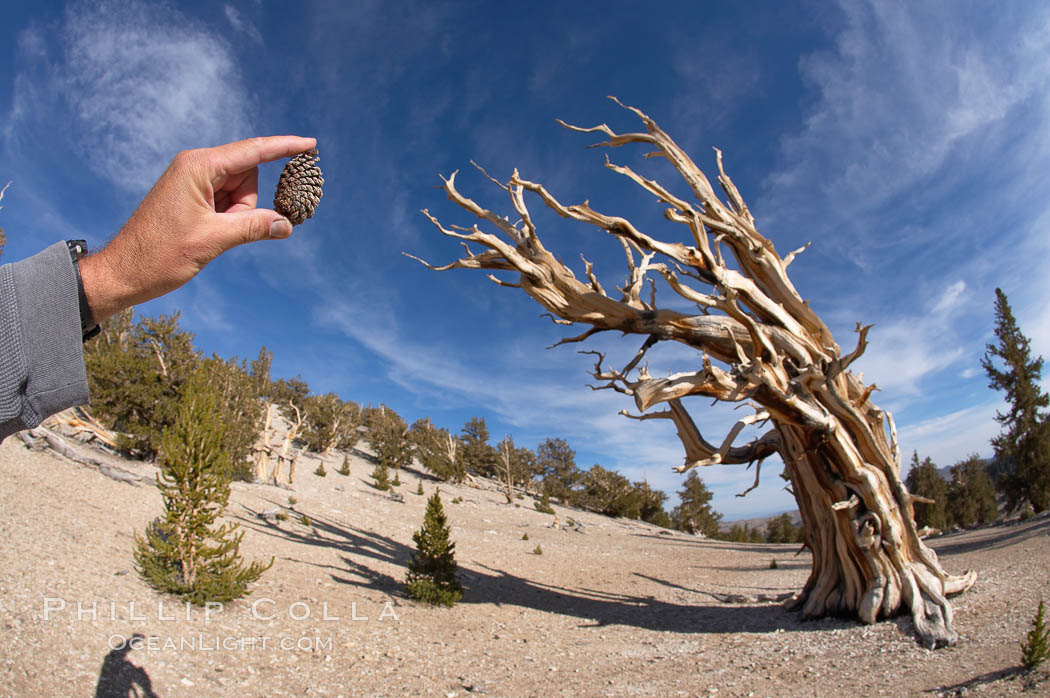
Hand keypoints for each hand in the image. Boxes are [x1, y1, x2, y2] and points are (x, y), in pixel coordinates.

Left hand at [79, 135, 316, 322]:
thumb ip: (254, 227)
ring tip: (209, 235)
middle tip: (224, 229)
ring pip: (240, 193)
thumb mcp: (213, 240)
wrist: (123, 272)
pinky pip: (226, 202)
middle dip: (247, 205)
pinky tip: (208, 235)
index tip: (311, 143)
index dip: (284, 147)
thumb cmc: (159, 254)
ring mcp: (193, 181)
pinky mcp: (192, 197)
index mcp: (198, 167)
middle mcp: (196, 167)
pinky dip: (228, 219)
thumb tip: (287, 224)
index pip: (253, 152)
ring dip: (236, 216)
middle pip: (248, 176)